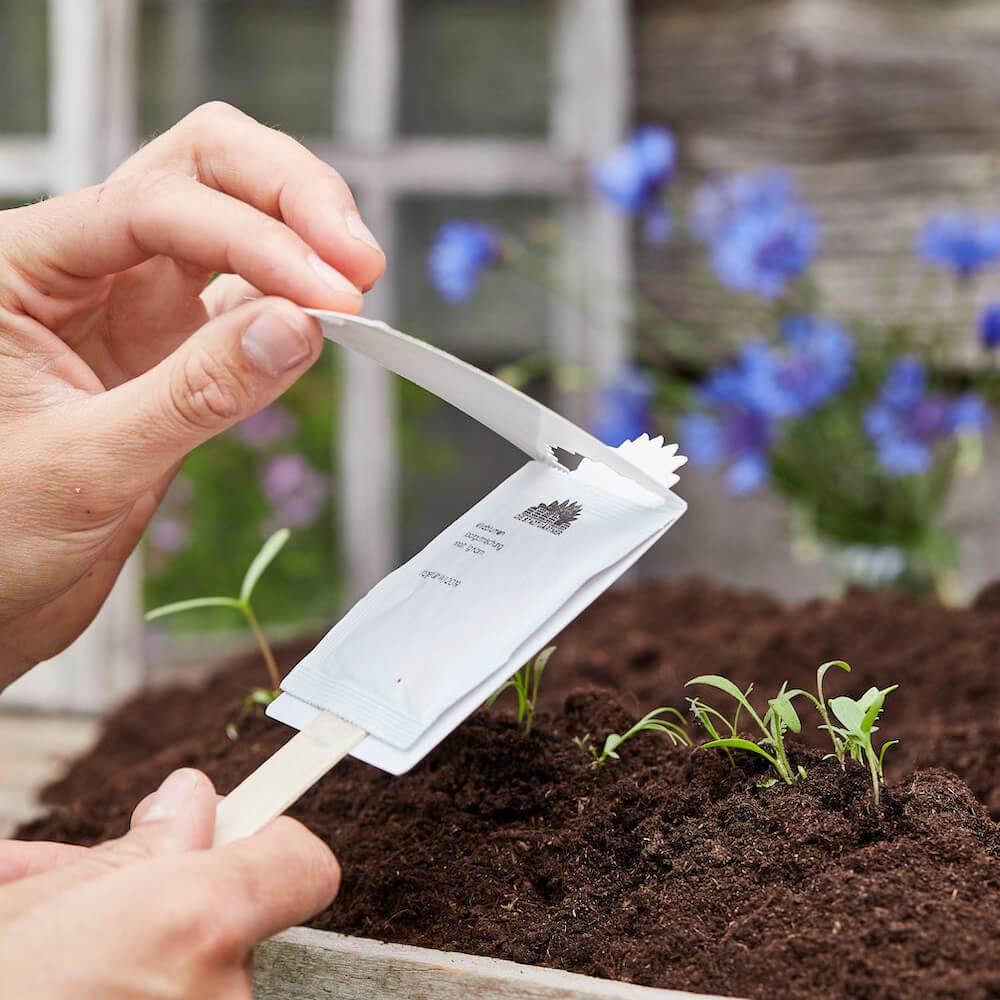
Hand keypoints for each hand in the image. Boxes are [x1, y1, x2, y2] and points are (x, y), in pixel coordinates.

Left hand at [0, 102, 384, 684]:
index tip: (328, 294)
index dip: (254, 239)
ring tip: (354, 282)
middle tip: (355, 256)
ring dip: (301, 229)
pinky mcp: (176, 339)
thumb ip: (193, 394)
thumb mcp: (88, 466)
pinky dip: (297, 294)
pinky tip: (329, 317)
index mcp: (23, 267)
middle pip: (200, 167)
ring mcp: (133, 297)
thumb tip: (297, 329)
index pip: (155, 206)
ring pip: (232, 209)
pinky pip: (249, 290)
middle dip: (288, 194)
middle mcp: (83, 263)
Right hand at [0, 769, 338, 997]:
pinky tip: (82, 985)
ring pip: (197, 978)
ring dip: (147, 965)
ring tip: (70, 963)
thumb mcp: (36, 897)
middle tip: (104, 916)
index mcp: (198, 923)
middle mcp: (221, 997)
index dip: (271, 842)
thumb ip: (144, 844)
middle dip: (178, 909)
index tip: (242, 836)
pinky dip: (143, 996)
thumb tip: (192, 802)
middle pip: (235, 926)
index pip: (304, 866)